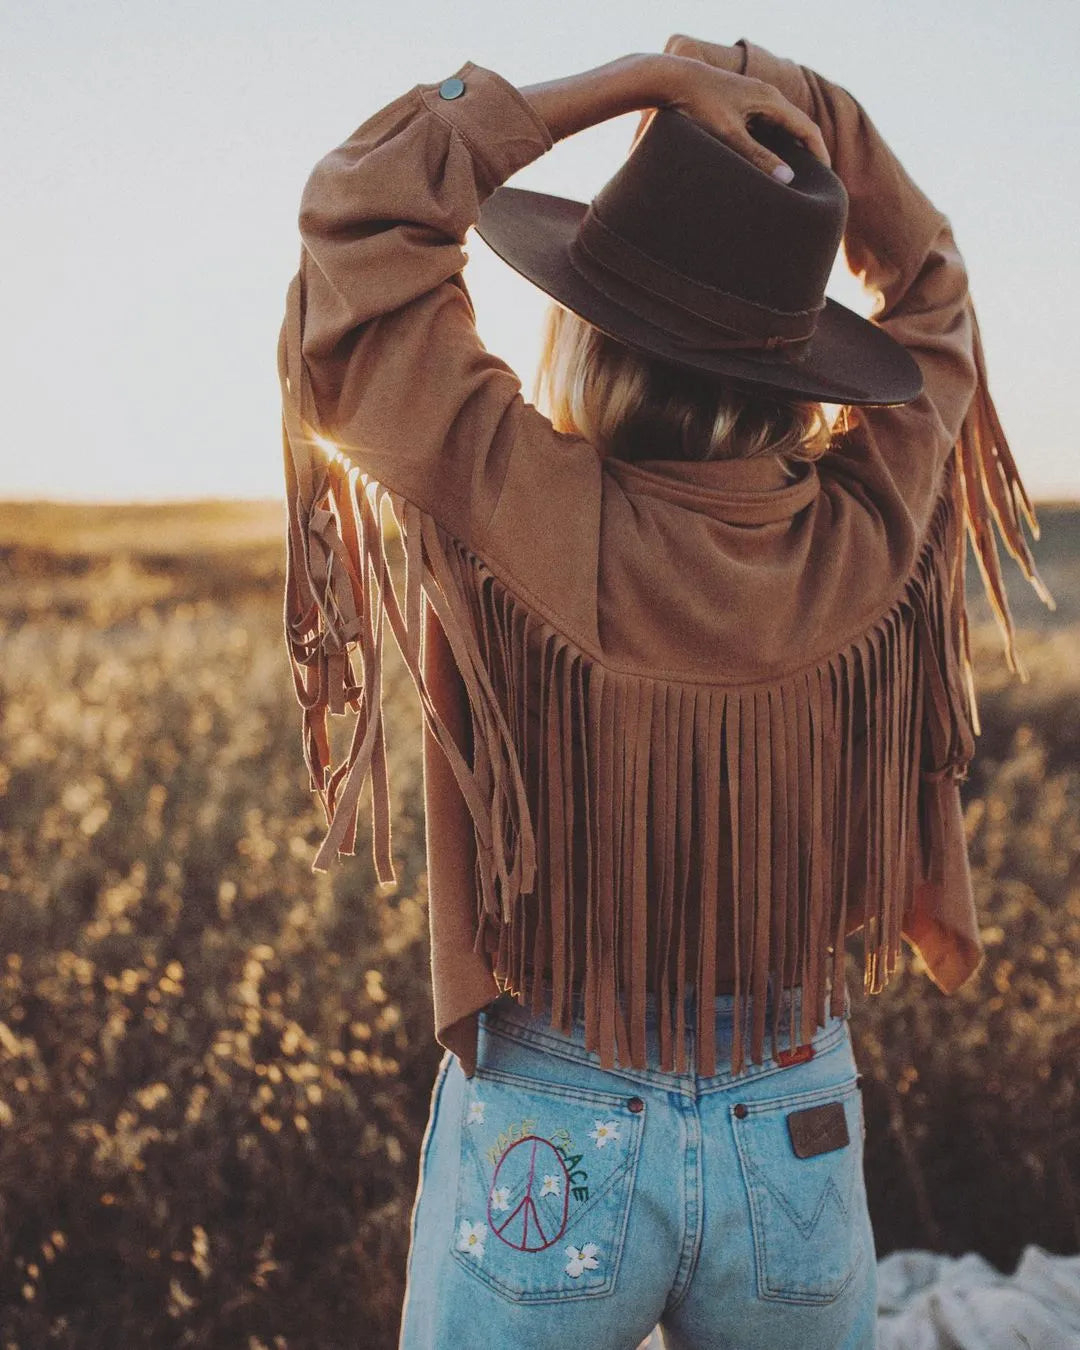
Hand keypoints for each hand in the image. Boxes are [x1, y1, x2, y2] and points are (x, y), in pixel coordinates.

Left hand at [632, 36, 829, 180]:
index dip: (819, 154)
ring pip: (780, 128)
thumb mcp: (729, 135)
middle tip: (814, 181)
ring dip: (788, 150)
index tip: (826, 178)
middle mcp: (766, 96)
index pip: (807, 128)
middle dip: (808, 153)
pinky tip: (764, 164)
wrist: (671, 80)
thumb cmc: (698, 106)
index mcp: (771, 100)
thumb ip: (757, 156)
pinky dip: (770, 146)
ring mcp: (752, 99)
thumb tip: (788, 178)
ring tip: (792, 177)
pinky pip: (763, 128)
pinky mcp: (738, 106)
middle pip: (797, 128)